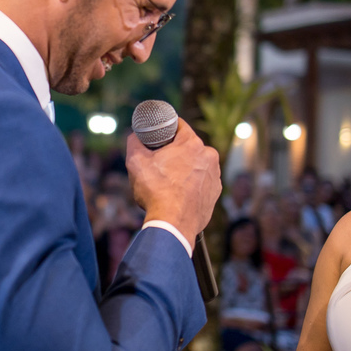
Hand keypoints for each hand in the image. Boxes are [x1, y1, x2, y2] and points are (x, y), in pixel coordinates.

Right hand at [126, 119, 221, 242]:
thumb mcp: (136, 162)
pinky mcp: (215, 192)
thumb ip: (134, 142)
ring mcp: (214, 175)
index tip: (157, 135)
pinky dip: (191, 183)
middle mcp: (209, 156)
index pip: (179, 125)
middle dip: (175, 151)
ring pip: (196, 164)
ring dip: (184, 168)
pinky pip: (202, 181)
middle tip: (159, 161)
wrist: (173, 224)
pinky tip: (178, 192)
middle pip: (188, 146)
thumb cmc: (155, 191)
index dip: (166, 128)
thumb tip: (134, 136)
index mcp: (192, 143)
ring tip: (168, 180)